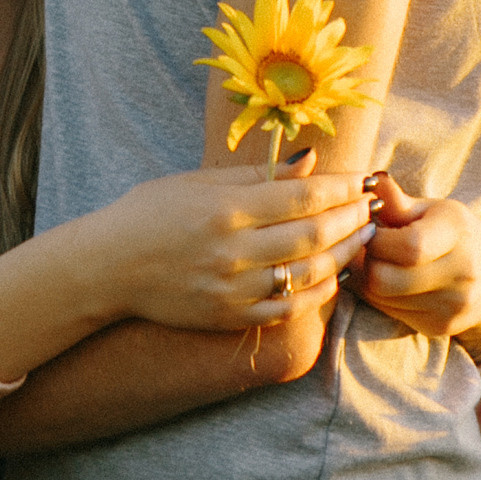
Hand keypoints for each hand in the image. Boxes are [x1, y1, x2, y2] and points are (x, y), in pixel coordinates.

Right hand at [92, 154, 376, 331]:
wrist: (107, 266)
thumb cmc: (151, 213)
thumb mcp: (198, 181)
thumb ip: (257, 174)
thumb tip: (312, 163)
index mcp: (226, 208)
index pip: (304, 197)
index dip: (342, 189)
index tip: (364, 180)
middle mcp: (233, 250)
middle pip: (314, 234)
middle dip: (352, 219)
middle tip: (372, 208)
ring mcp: (232, 288)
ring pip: (308, 273)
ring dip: (344, 254)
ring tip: (362, 238)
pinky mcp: (229, 316)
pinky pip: (288, 307)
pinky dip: (318, 293)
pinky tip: (333, 277)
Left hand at [351, 179, 480, 358]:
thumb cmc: (454, 234)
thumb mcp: (433, 210)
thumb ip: (399, 202)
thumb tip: (371, 182)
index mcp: (458, 231)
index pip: (407, 246)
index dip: (375, 240)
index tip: (369, 229)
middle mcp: (462, 271)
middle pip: (384, 278)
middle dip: (366, 261)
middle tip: (368, 249)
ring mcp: (453, 304)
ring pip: (381, 297)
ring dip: (368, 280)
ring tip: (378, 262)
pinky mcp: (441, 326)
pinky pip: (390, 312)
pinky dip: (381, 297)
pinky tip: (392, 281)